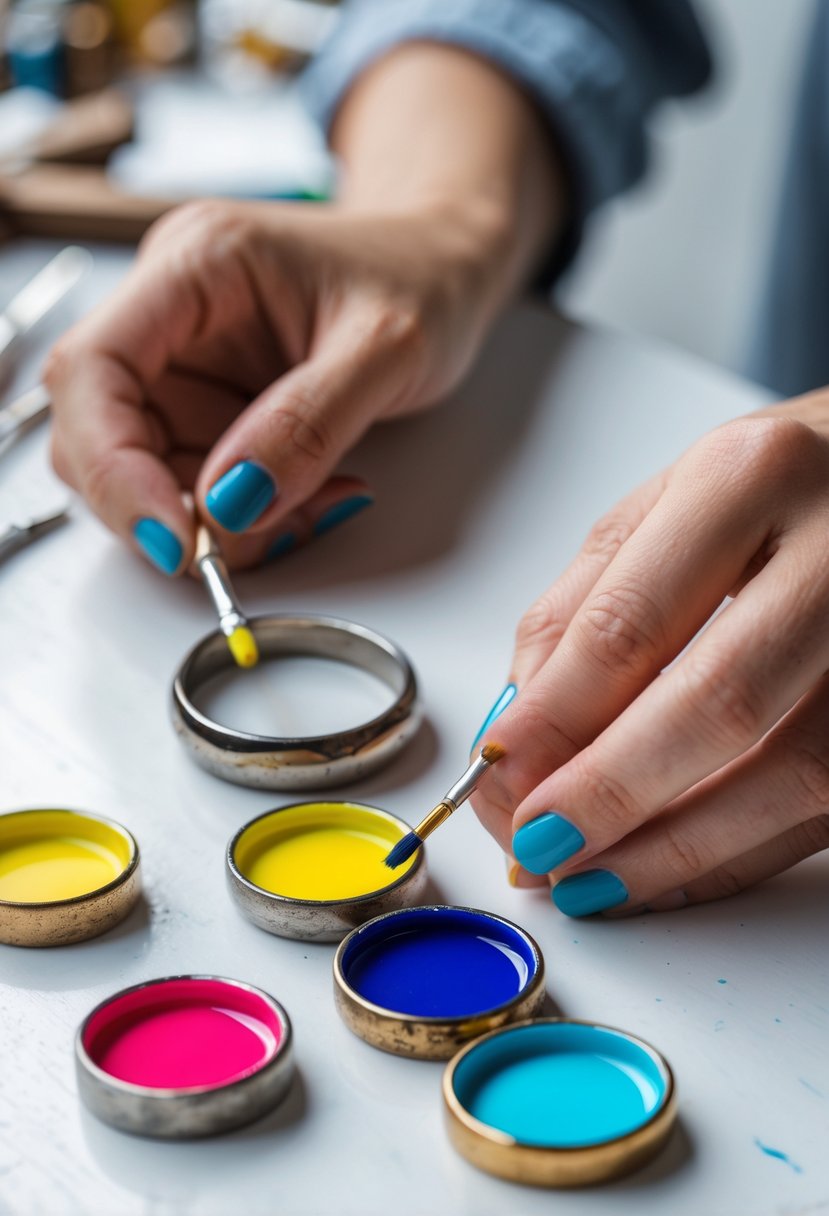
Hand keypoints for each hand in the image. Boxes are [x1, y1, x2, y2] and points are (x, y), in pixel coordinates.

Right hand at [46, 198, 507, 572]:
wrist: (443, 268)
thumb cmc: (420, 276)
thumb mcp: (387, 347)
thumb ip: (309, 425)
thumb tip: (232, 502)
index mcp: (196, 266)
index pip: (93, 369)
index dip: (112, 464)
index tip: (173, 536)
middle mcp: (172, 316)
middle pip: (98, 432)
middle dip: (166, 506)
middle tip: (252, 539)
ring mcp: (187, 367)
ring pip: (145, 475)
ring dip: (217, 521)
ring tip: (312, 505)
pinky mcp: (209, 410)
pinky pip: (195, 486)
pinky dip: (244, 517)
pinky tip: (307, 497)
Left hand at [472, 397, 828, 914]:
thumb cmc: (779, 488)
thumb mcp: (666, 506)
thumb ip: (584, 606)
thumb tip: (519, 727)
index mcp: (748, 479)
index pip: (631, 622)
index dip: (554, 719)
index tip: (498, 775)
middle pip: (717, 702)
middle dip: (609, 794)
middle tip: (536, 843)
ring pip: (792, 773)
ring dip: (675, 849)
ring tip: (588, 877)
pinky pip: (825, 805)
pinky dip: (738, 853)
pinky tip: (669, 866)